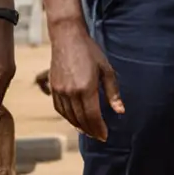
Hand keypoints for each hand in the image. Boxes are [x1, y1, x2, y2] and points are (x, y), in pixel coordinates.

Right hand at [47, 22, 123, 140]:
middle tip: (99, 136)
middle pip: (81, 119)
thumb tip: (120, 111)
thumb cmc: (90, 52)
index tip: (105, 136)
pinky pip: (59, 109)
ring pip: (69, 116)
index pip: (92, 116)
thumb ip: (113, 92)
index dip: (99, 128)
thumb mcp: (107, 70)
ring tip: (89, 131)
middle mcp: (71, 92)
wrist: (67, 38)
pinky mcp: (53, 87)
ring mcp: (60, 90)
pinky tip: (75, 120)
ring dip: (79, 126)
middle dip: (91, 130)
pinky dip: (68, 117)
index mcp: (86, 88)